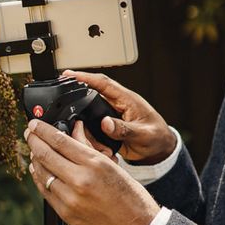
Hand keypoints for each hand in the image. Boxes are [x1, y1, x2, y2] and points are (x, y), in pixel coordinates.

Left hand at [26, 118, 159, 224]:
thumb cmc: (130, 195)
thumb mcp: (112, 165)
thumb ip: (88, 147)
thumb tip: (74, 130)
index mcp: (94, 164)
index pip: (60, 141)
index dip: (43, 130)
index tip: (35, 123)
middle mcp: (79, 180)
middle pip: (45, 155)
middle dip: (34, 141)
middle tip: (29, 133)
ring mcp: (70, 199)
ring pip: (42, 174)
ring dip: (35, 159)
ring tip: (34, 150)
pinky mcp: (65, 214)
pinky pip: (46, 192)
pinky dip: (40, 178)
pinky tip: (39, 171)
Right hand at [62, 70, 176, 164]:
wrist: (160, 151)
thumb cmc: (157, 138)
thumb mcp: (143, 135)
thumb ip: (125, 129)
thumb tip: (105, 123)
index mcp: (127, 100)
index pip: (103, 84)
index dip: (85, 77)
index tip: (68, 74)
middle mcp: (117, 105)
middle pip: (91, 97)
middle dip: (77, 104)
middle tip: (63, 111)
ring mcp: (111, 116)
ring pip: (89, 118)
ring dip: (87, 132)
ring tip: (99, 146)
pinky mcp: (108, 128)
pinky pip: (93, 131)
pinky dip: (93, 141)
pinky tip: (101, 150)